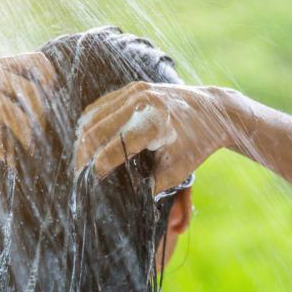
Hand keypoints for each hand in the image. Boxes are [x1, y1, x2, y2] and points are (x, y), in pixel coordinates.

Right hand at [74, 82, 252, 193]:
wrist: (213, 111)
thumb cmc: (196, 144)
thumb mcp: (178, 171)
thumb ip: (152, 187)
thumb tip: (128, 203)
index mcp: (155, 124)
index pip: (116, 148)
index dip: (99, 167)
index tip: (91, 182)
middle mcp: (142, 103)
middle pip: (97, 129)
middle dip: (83, 154)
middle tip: (78, 175)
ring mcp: (135, 91)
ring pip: (93, 116)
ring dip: (83, 139)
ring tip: (80, 160)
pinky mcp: (133, 87)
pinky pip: (100, 105)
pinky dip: (90, 123)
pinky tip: (87, 141)